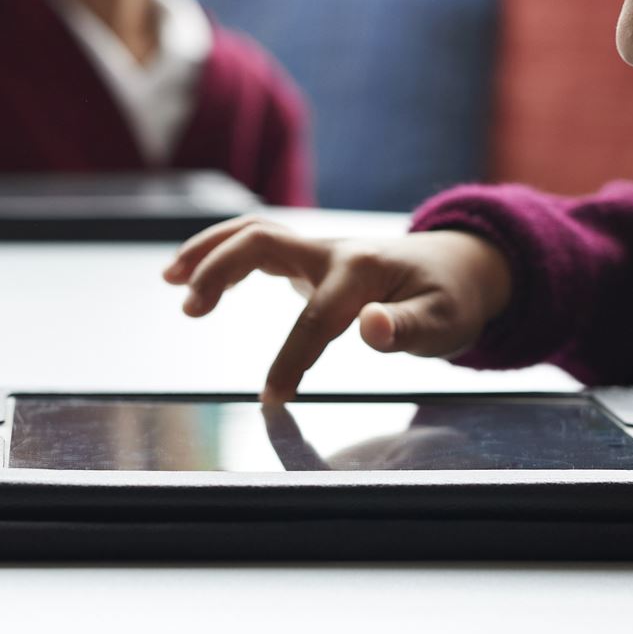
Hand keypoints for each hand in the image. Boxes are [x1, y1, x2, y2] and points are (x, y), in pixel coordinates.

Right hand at [162, 217, 512, 403]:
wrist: (461, 266)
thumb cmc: (452, 299)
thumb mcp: (445, 322)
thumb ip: (407, 327)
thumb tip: (372, 328)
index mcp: (362, 270)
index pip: (317, 317)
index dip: (292, 358)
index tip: (273, 398)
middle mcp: (333, 251)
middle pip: (263, 243)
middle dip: (222, 271)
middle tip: (190, 309)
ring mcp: (318, 250)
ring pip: (252, 235)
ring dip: (209, 252)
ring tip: (171, 281)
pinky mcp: (309, 258)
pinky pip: (256, 244)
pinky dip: (220, 254)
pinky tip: (193, 277)